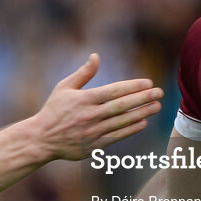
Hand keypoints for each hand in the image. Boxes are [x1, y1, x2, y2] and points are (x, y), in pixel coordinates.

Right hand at [33, 54, 162, 159]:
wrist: (41, 139)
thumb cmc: (53, 110)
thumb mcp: (64, 88)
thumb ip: (83, 73)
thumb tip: (96, 56)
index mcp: (84, 99)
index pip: (114, 91)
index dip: (132, 87)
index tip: (148, 83)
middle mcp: (90, 115)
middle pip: (122, 106)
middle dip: (143, 98)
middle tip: (159, 93)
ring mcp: (93, 131)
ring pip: (122, 121)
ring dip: (142, 113)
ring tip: (157, 106)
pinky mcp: (94, 145)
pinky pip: (117, 136)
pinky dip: (131, 129)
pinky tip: (143, 122)